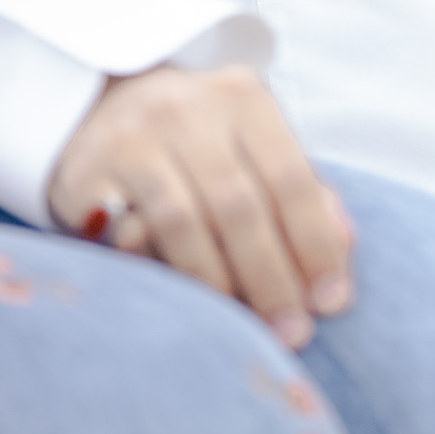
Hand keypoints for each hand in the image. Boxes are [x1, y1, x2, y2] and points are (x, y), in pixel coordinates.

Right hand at [49, 65, 352, 349]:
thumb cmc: (203, 141)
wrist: (104, 108)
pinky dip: (162, 273)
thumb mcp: (257, 148)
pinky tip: (187, 305)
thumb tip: (344, 248)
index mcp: (245, 99)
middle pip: (240, 205)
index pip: (292, 178)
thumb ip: (306, 194)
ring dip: (219, 284)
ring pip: (185, 222)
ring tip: (244, 330)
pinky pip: (129, 235)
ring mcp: (135, 138)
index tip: (332, 301)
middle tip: (294, 333)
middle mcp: (190, 110)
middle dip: (272, 277)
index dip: (315, 243)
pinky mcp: (89, 173)